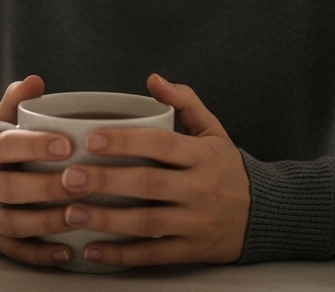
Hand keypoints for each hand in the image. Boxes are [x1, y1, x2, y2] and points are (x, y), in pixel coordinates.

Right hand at [0, 75, 77, 265]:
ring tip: (78, 215)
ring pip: (12, 223)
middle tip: (81, 182)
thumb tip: (34, 81)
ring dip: (46, 222)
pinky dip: (40, 254)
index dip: (33, 145)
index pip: (3, 146)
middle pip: (7, 189)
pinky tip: (66, 252)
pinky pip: (13, 251)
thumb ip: (14, 104)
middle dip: (45, 187)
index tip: (65, 144)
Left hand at [56, 74, 250, 266]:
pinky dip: (122, 255)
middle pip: (148, 184)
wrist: (265, 214)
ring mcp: (196, 222)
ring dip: (107, 219)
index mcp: (202, 156)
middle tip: (69, 177)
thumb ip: (184, 102)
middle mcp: (201, 189)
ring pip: (147, 223)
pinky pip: (154, 254)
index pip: (161, 145)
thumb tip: (153, 79)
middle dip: (106, 181)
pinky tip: (94, 251)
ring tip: (72, 212)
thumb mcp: (213, 131)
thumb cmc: (227, 168)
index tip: (91, 139)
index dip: (126, 141)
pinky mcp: (193, 250)